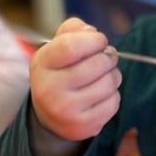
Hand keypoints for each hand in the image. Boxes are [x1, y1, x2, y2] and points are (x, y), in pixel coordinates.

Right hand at [29, 17, 121, 142]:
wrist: (50, 115)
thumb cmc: (59, 72)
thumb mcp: (56, 48)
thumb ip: (72, 30)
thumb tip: (92, 32)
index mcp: (42, 64)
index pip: (71, 46)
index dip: (94, 39)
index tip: (100, 40)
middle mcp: (50, 89)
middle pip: (97, 64)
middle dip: (108, 57)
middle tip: (106, 58)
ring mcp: (66, 110)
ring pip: (109, 82)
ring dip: (113, 75)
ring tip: (103, 76)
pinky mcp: (84, 125)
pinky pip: (113, 102)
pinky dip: (113, 95)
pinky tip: (101, 94)